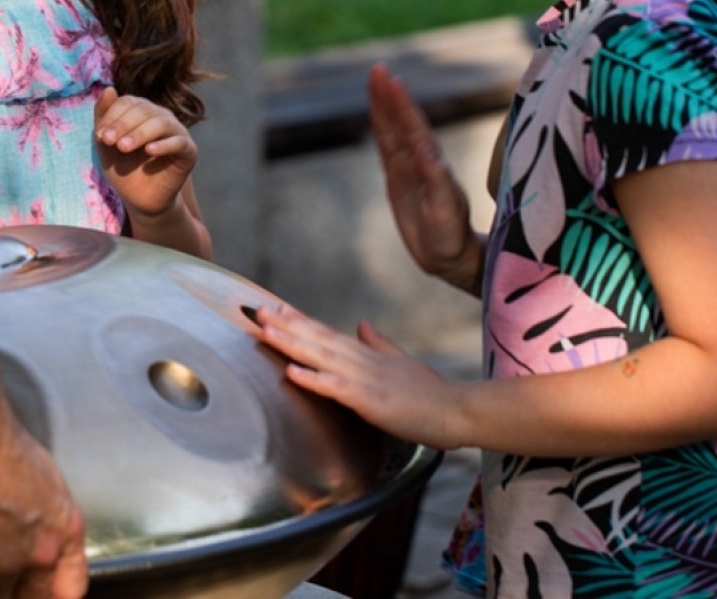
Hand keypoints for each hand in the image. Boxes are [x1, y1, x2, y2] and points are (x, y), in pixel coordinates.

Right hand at [0, 415, 87, 598]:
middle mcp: (39, 556)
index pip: (72, 586)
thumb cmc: (1, 442)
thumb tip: (33, 524)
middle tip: (2, 588)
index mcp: (64, 530)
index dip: (55, 594)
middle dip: (17, 596)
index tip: (44, 594)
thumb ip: (45, 512)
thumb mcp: (45, 476)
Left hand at [94, 87, 195, 218]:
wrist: (141, 199)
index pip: (128, 102)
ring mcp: (177, 132)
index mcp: (142, 112)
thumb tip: (108, 89)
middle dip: (122, 124)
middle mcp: (161, 117)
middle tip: (108, 141)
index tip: (100, 136)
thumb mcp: (107, 146)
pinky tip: (149, 151)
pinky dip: (164, 144)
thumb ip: (104, 118)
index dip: (112, 116)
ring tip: (123, 147)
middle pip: (143, 109)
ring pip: (161, 123)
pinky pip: (179, 142)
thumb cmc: (123, 170)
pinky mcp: (189, 151)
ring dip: (139, 133)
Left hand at [254, 302, 459, 449]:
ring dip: (291, 343)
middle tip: (258, 310)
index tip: (276, 307)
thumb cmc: (432, 393)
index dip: (300, 320)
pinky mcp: (370, 400)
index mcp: (367, 354)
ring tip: (265, 330)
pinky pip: (336, 387)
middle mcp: (362, 360)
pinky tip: (292, 372)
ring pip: (321, 356)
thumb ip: (379, 343)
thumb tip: (361, 324)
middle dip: (286, 325)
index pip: (327, 332)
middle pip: (318, 338)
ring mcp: (365, 378)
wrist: (458, 409)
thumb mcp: (402, 362)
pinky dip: (313, 378)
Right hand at [367, 63, 481, 290]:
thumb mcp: (445, 210)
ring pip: (392, 132)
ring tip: (375, 82)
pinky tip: (376, 116)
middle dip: (388, 97)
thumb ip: (436, 178)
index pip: (412, 128)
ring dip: (383, 107)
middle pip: (400, 122)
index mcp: (431, 165)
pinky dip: (381, 129)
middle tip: (377, 69)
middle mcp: (419, 162)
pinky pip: (386, 149)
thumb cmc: (451, 237)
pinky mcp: (399, 181)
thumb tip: (423, 148)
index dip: (401, 105)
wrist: (450, 258)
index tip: (391, 80)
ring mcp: (409, 170)